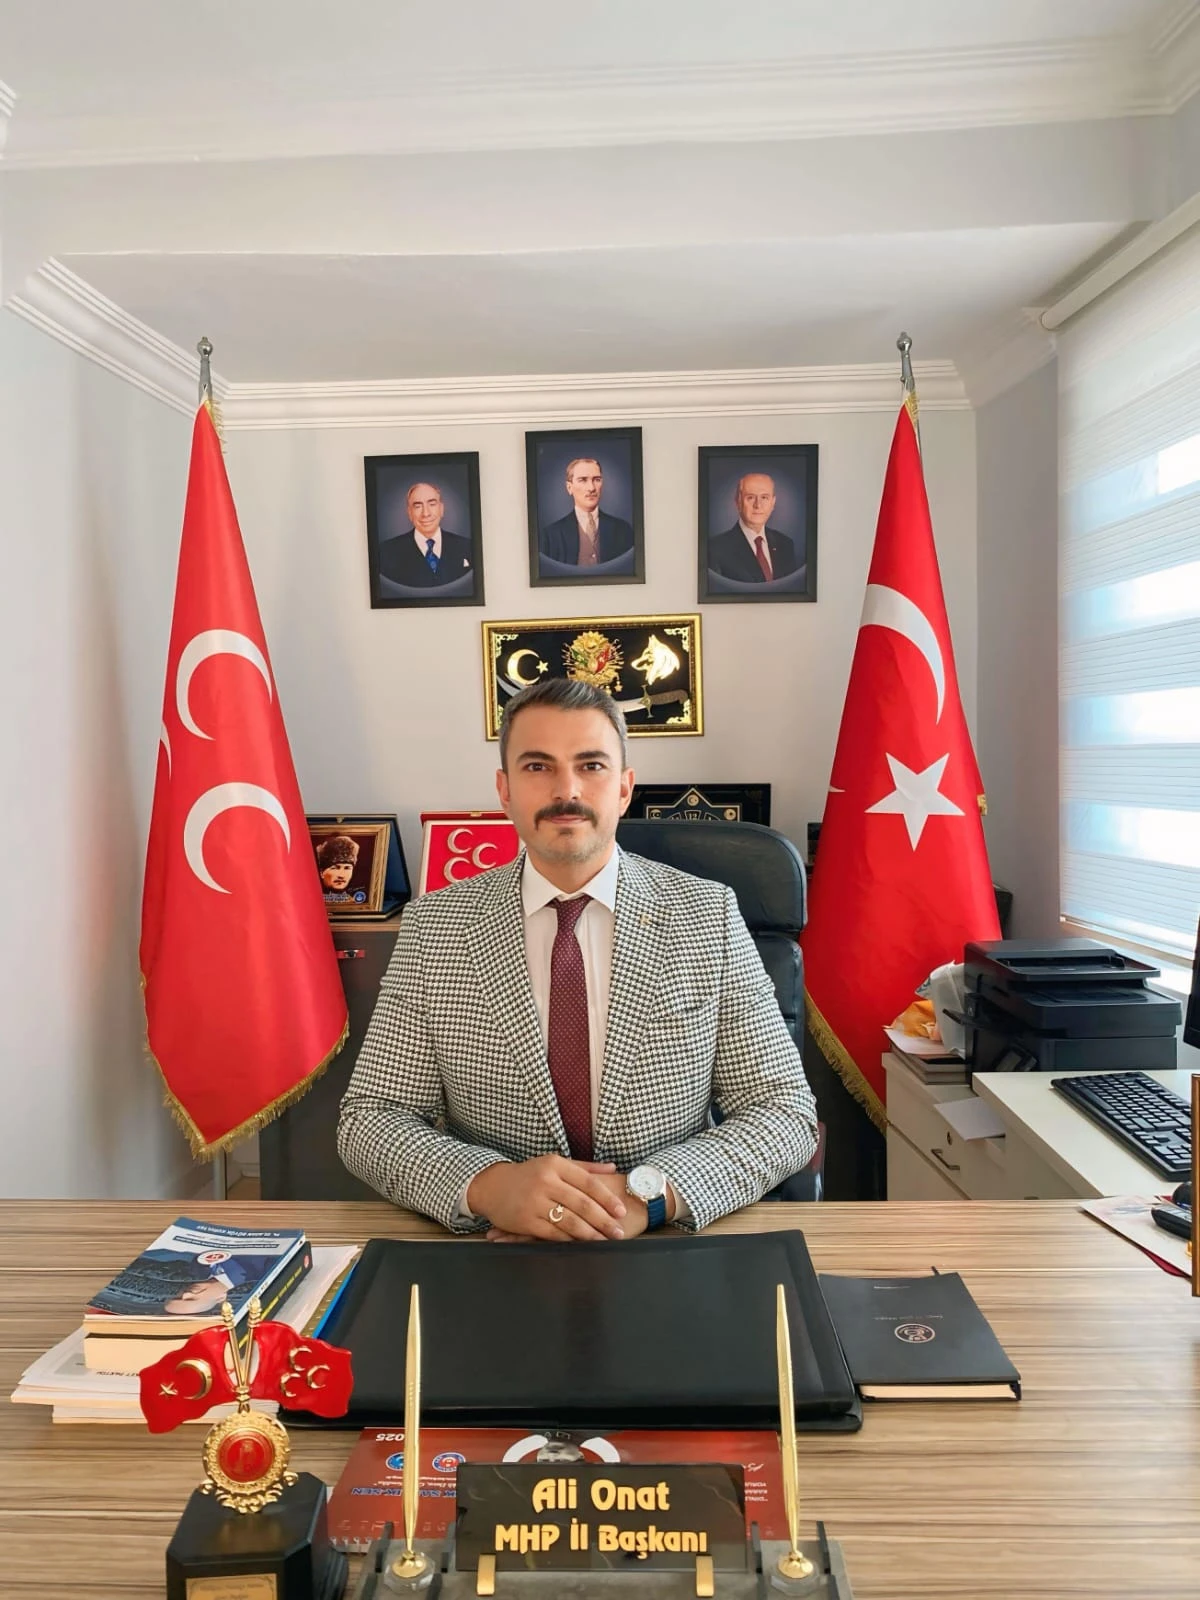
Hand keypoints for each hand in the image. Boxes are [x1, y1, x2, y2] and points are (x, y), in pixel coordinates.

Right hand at [468, 1155, 626, 1242]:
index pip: (588, 1183)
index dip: (607, 1198)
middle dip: (603, 1220)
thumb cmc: (528, 1174)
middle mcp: (545, 1181)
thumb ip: (585, 1167)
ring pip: (569, 1220)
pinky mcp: (526, 1220)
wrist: (491, 1185)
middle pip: (582, 1204)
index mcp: (555, 1164)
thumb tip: (613, 1168)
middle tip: (619, 1232)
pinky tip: (582, 1245)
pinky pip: (553, 1233)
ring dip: (590, 1233)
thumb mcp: (554, 1163)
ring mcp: (535, 1201)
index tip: (621, 1211)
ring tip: (605, 1241)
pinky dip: (570, 1240)